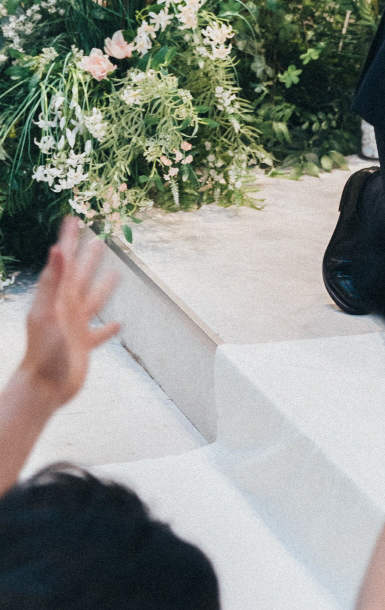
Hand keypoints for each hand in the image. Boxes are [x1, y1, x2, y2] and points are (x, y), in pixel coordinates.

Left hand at [20, 217, 119, 413]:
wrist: (42, 390)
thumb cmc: (42, 353)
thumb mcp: (47, 313)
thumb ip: (52, 282)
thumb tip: (57, 250)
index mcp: (59, 298)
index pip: (64, 262)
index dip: (68, 240)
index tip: (73, 220)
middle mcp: (68, 308)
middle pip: (81, 277)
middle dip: (88, 258)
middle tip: (97, 239)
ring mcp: (76, 327)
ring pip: (93, 301)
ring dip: (103, 287)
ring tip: (116, 274)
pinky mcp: (84, 346)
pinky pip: (99, 334)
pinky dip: (108, 329)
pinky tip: (118, 325)